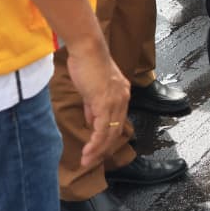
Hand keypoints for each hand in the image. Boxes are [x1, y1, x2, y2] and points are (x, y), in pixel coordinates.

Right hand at [65, 36, 129, 168]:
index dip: (107, 138)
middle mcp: (122, 99)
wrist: (87, 49)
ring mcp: (115, 102)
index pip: (117, 122)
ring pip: (110, 134)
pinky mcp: (105, 103)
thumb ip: (93, 106)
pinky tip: (87, 151)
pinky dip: (95, 143)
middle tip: (91, 161)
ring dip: (97, 150)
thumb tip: (92, 122)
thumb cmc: (87, 64)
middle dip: (103, 149)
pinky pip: (102, 129)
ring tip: (86, 161)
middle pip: (116, 131)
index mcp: (121, 94)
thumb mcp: (91, 89)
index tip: (96, 150)